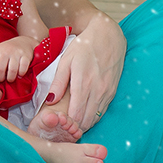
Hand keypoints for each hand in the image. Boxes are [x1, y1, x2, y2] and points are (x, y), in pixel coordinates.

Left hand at [0, 37, 35, 82]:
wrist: (24, 41)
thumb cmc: (9, 51)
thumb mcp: (0, 53)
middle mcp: (6, 51)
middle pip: (0, 68)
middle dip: (0, 78)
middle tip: (3, 80)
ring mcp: (16, 53)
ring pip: (12, 70)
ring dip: (11, 78)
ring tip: (11, 79)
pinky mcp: (26, 56)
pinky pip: (23, 68)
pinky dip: (21, 74)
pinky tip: (20, 74)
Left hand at [46, 14, 125, 129]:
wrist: (109, 36)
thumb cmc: (84, 46)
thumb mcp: (66, 60)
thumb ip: (58, 82)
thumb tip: (50, 100)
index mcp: (83, 83)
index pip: (75, 115)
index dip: (67, 123)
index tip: (58, 122)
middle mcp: (97, 91)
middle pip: (86, 121)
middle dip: (74, 126)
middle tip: (64, 125)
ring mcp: (107, 92)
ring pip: (95, 118)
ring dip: (84, 123)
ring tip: (72, 122)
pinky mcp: (112, 91)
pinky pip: (102, 111)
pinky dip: (93, 116)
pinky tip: (84, 114)